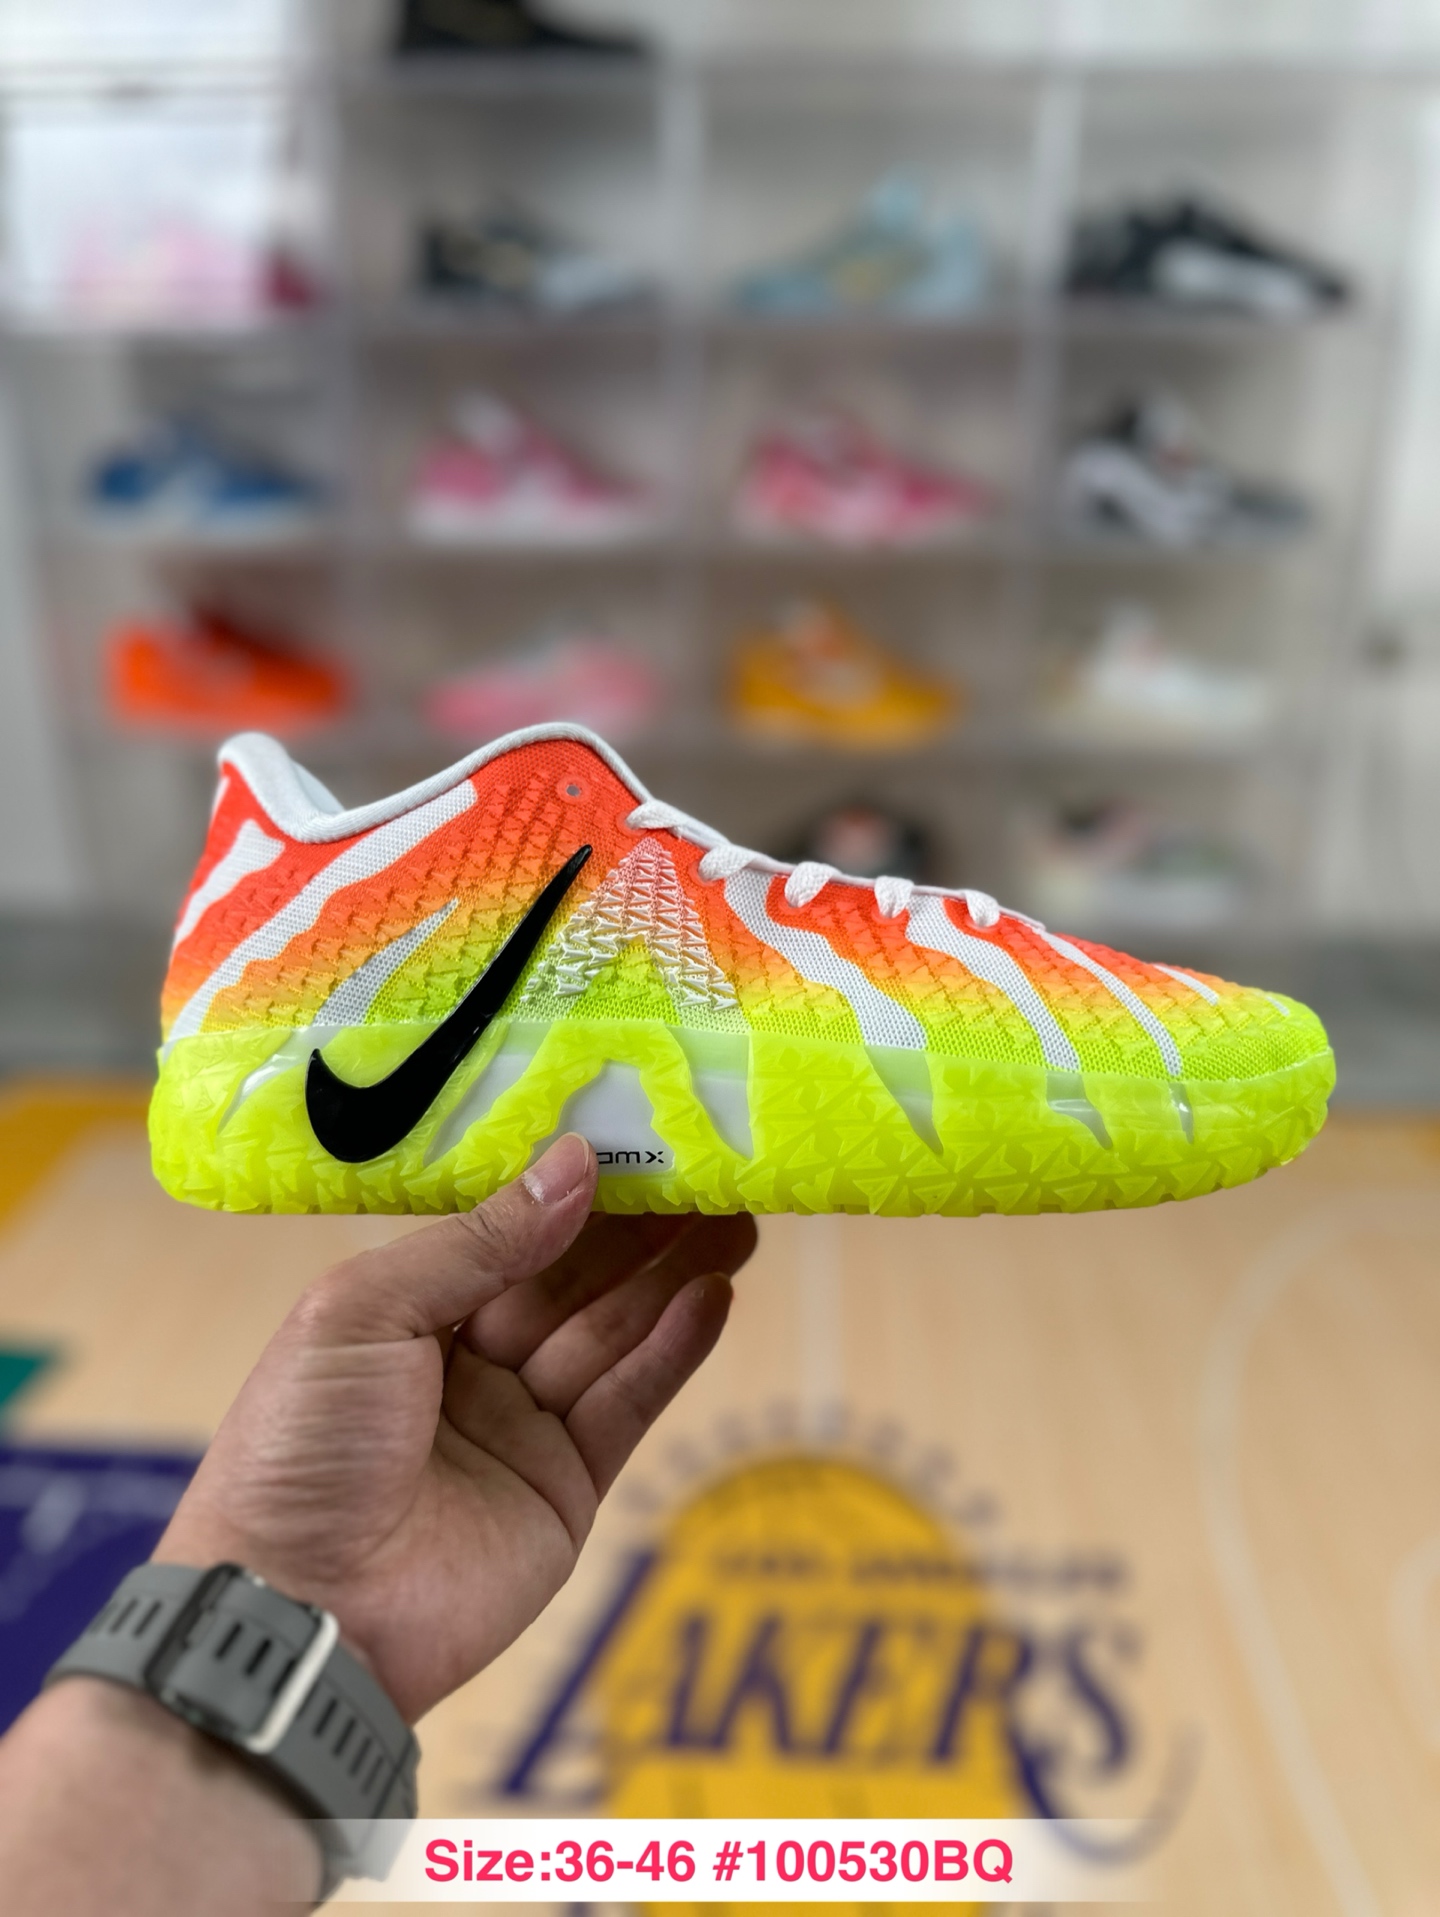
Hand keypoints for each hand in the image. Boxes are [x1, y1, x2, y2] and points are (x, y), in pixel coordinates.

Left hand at [156, 1134, 752, 1721]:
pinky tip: (713, 1297)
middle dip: (638, 1227)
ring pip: (611, 1332)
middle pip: (571, 1278)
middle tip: (712, 1170)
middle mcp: (469, 1362)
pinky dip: (672, 1351)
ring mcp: (522, 1426)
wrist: (300, 1614)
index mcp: (408, 1312)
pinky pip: (628, 1404)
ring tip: (737, 1220)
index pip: (506, 1234)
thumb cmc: (301, 1445)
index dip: (568, 1190)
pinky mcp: (567, 1487)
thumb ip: (478, 1241)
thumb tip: (573, 1162)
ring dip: (672, 1276)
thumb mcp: (366, 1312)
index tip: (634, 1138)